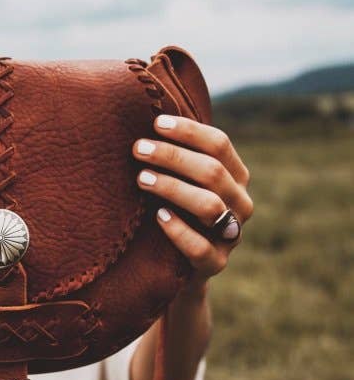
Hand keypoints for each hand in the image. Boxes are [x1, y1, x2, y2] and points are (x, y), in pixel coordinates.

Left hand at [132, 113, 253, 286]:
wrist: (179, 266)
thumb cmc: (175, 209)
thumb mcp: (181, 179)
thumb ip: (176, 152)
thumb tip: (147, 113)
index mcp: (236, 176)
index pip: (219, 144)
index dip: (189, 131)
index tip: (156, 123)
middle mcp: (240, 203)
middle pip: (212, 172)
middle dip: (173, 156)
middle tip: (138, 149)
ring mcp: (232, 235)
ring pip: (209, 206)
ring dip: (173, 188)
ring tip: (142, 179)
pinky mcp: (216, 263)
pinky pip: (201, 248)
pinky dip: (179, 231)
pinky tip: (159, 216)